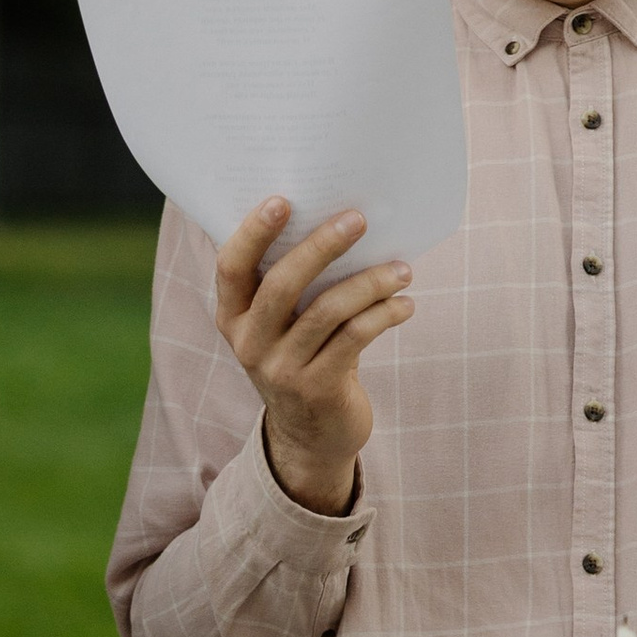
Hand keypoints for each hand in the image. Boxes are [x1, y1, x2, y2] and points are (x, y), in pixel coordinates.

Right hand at [212, 195, 413, 520]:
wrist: (311, 437)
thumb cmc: (303, 356)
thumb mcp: (282, 325)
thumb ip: (291, 282)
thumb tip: (338, 216)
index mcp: (233, 316)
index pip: (231, 267)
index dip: (252, 232)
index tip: (282, 199)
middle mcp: (249, 343)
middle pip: (282, 283)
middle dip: (323, 246)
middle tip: (359, 218)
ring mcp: (281, 369)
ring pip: (327, 310)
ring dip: (370, 282)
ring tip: (403, 269)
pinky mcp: (317, 388)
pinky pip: (355, 338)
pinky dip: (384, 314)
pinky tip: (405, 304)